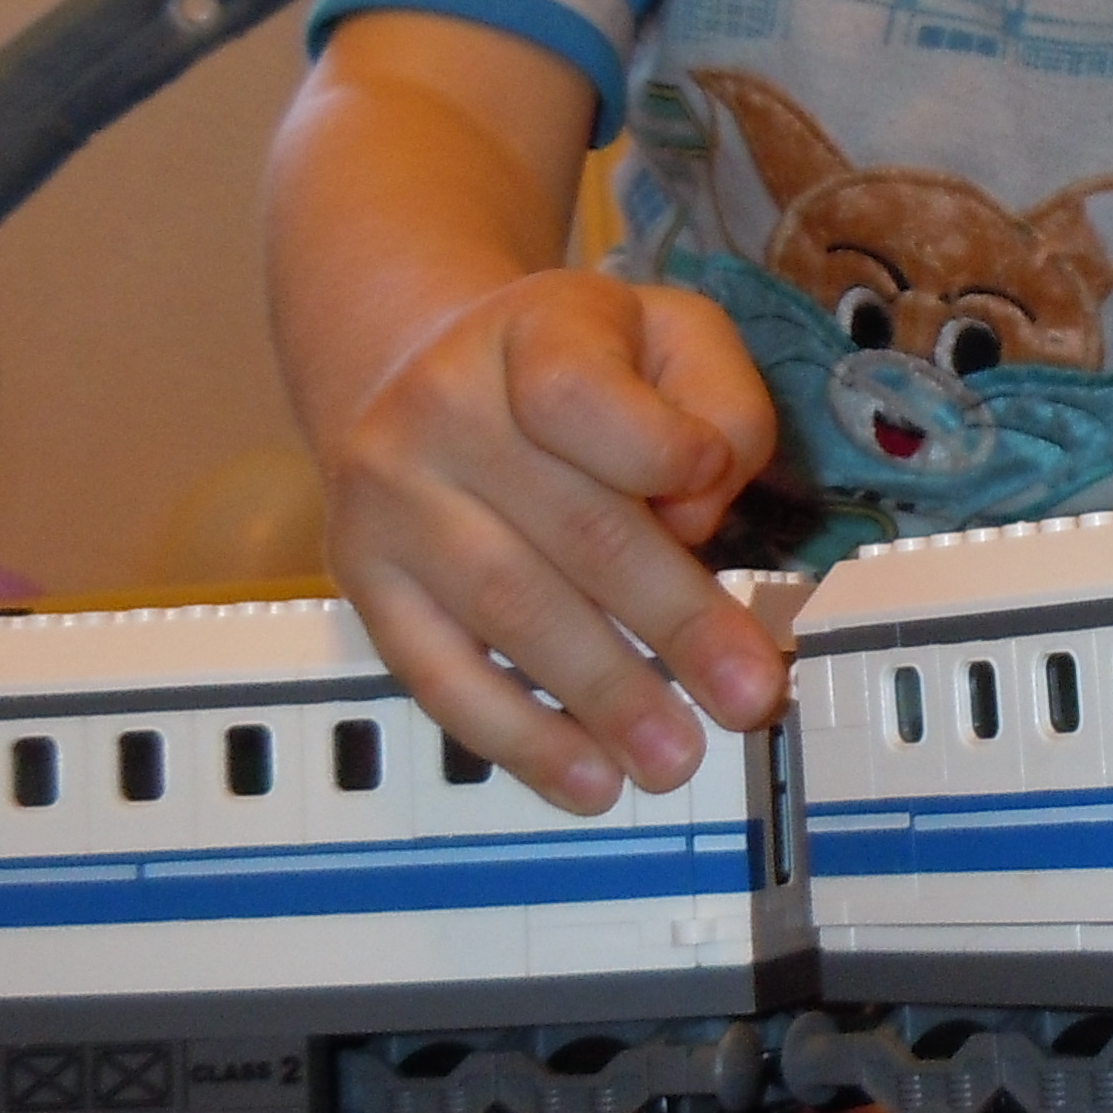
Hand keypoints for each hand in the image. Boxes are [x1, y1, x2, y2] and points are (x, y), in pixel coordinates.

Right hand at [317, 267, 787, 810]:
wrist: (416, 367)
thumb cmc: (577, 367)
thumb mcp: (668, 336)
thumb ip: (716, 401)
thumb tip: (699, 506)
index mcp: (532, 332)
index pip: (580, 392)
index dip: (657, 448)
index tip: (714, 497)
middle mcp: (443, 406)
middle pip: (573, 525)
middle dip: (674, 622)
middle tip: (747, 698)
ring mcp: (390, 497)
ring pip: (510, 609)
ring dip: (602, 696)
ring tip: (675, 759)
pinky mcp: (365, 579)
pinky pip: (440, 674)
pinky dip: (518, 738)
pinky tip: (586, 779)